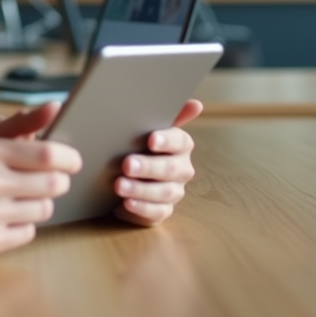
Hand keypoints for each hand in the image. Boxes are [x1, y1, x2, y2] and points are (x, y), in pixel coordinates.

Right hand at [0, 103, 81, 262]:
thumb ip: (20, 124)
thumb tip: (56, 106)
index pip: (50, 154)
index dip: (69, 159)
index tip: (71, 161)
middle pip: (54, 184)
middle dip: (57, 182)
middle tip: (49, 181)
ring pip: (43, 210)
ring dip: (38, 204)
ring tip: (19, 198)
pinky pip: (27, 233)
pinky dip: (21, 225)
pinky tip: (3, 218)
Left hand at [113, 99, 202, 226]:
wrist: (122, 170)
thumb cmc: (138, 143)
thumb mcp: (146, 126)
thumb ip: (169, 114)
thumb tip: (196, 104)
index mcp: (181, 145)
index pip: (181, 142)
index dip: (167, 141)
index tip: (151, 140)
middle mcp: (182, 169)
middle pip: (170, 169)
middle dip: (147, 167)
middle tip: (126, 164)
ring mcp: (174, 191)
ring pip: (163, 192)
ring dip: (141, 189)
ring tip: (119, 185)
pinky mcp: (162, 210)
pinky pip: (157, 212)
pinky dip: (141, 208)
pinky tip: (126, 203)